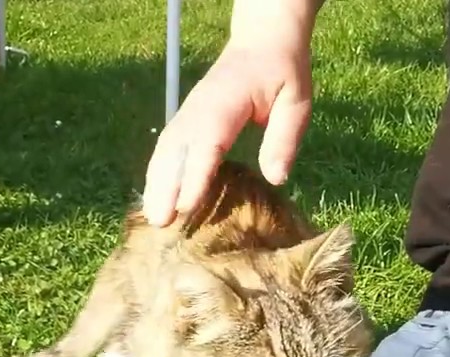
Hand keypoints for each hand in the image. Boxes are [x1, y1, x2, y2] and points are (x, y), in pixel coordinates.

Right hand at [142, 34, 313, 226]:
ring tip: (153, 218)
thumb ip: (285, 137)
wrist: (262, 39)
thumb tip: (275, 178)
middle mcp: (199, 107)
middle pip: (175, 149)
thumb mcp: (296, 100)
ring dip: (156, 182)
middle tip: (159, 223)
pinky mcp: (187, 117)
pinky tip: (157, 195)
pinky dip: (159, 171)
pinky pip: (168, 145)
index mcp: (225, 102)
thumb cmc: (282, 70)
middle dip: (165, 186)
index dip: (195, 175)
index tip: (186, 207)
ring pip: (166, 148)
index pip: (206, 143)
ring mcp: (189, 110)